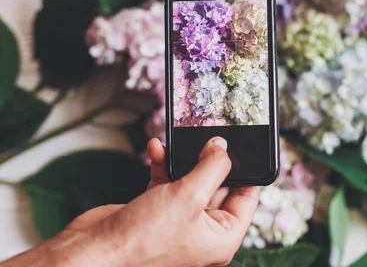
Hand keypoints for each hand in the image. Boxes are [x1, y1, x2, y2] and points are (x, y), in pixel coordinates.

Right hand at [2, 137, 258, 266]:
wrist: (95, 252)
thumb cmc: (143, 239)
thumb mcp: (189, 195)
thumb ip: (212, 167)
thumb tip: (223, 148)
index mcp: (221, 238)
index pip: (246, 199)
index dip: (248, 172)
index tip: (247, 147)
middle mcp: (202, 232)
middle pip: (219, 187)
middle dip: (211, 160)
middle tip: (209, 137)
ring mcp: (178, 222)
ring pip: (190, 182)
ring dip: (184, 159)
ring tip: (182, 139)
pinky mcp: (156, 212)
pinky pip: (167, 182)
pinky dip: (163, 164)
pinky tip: (156, 148)